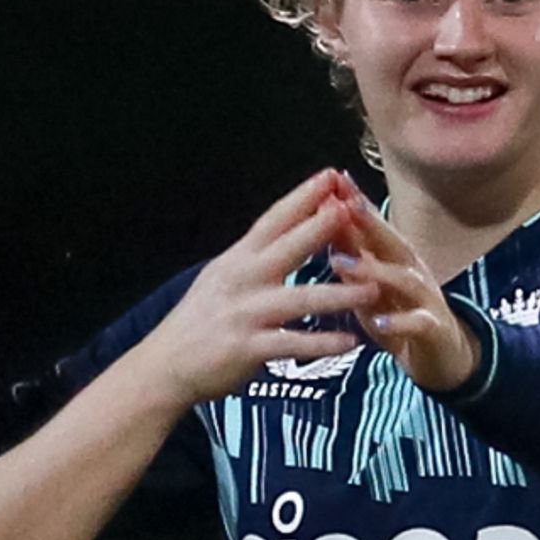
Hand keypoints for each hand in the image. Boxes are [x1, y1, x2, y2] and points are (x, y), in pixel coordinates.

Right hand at [137, 169, 377, 406]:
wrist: (166, 365)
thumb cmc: (200, 320)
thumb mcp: (222, 278)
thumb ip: (254, 258)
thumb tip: (286, 233)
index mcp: (237, 260)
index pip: (273, 220)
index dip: (302, 197)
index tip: (330, 175)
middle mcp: (242, 280)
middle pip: (289, 248)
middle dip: (322, 227)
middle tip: (355, 208)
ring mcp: (245, 314)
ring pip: (300, 299)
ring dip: (340, 293)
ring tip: (374, 288)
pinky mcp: (248, 348)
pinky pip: (293, 344)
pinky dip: (323, 344)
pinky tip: (351, 342)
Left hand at [327, 181, 480, 392]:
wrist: (442, 354)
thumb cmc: (397, 313)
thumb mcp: (369, 283)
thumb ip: (352, 252)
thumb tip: (322, 216)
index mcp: (394, 257)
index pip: (374, 225)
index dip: (355, 202)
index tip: (333, 179)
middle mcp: (412, 270)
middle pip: (392, 240)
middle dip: (368, 221)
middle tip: (342, 203)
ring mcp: (426, 298)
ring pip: (403, 279)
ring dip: (373, 270)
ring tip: (341, 263)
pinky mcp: (434, 328)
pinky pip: (418, 322)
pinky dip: (399, 321)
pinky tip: (378, 321)